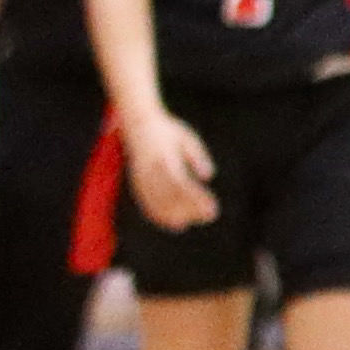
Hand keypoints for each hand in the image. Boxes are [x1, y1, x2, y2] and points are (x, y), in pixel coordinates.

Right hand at [120, 103, 218, 232]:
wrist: (137, 125)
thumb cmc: (168, 132)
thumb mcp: (187, 139)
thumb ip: (197, 157)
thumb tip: (208, 176)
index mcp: (164, 158)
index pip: (182, 183)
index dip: (196, 198)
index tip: (212, 206)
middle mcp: (150, 171)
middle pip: (171, 197)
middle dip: (191, 209)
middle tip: (210, 215)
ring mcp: (141, 179)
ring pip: (158, 204)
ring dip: (177, 216)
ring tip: (195, 221)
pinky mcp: (137, 185)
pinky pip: (147, 205)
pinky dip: (162, 217)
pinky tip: (176, 225)